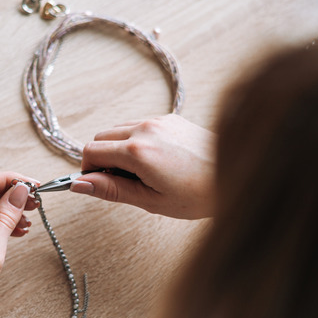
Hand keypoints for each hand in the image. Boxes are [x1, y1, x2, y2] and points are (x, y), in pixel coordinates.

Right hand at [72, 114, 214, 218]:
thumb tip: (78, 185)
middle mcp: (145, 129)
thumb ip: (111, 189)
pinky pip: (139, 125)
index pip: (90, 151)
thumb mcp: (150, 200)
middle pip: (101, 137)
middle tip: (123, 183)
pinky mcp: (171, 118)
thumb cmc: (200, 194)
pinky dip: (137, 141)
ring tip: (142, 174)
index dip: (89, 171)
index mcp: (137, 151)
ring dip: (119, 150)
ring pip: (119, 130)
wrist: (238, 175)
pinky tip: (157, 162)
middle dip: (103, 160)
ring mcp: (159, 120)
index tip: (100, 185)